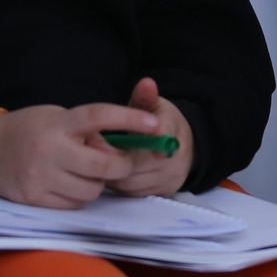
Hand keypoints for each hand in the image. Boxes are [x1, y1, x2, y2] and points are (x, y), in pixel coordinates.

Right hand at [0, 102, 151, 207]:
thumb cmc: (31, 129)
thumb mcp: (59, 118)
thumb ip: (88, 133)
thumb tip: (120, 152)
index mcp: (60, 123)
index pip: (99, 116)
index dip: (130, 119)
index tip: (154, 123)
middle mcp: (50, 149)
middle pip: (102, 166)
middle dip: (121, 166)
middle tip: (123, 162)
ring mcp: (40, 177)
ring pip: (91, 190)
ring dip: (97, 183)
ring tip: (84, 171)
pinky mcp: (33, 199)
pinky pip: (73, 204)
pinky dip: (78, 196)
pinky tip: (68, 184)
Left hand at [106, 77, 195, 197]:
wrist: (180, 146)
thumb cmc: (161, 123)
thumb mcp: (153, 106)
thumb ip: (145, 97)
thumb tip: (146, 82)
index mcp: (173, 131)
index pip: (163, 136)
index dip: (145, 140)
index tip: (121, 140)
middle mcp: (176, 158)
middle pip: (137, 164)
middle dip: (114, 157)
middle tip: (96, 150)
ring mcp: (170, 178)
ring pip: (131, 182)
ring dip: (114, 174)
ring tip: (104, 161)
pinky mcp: (163, 194)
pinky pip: (133, 193)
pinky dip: (121, 185)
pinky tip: (115, 173)